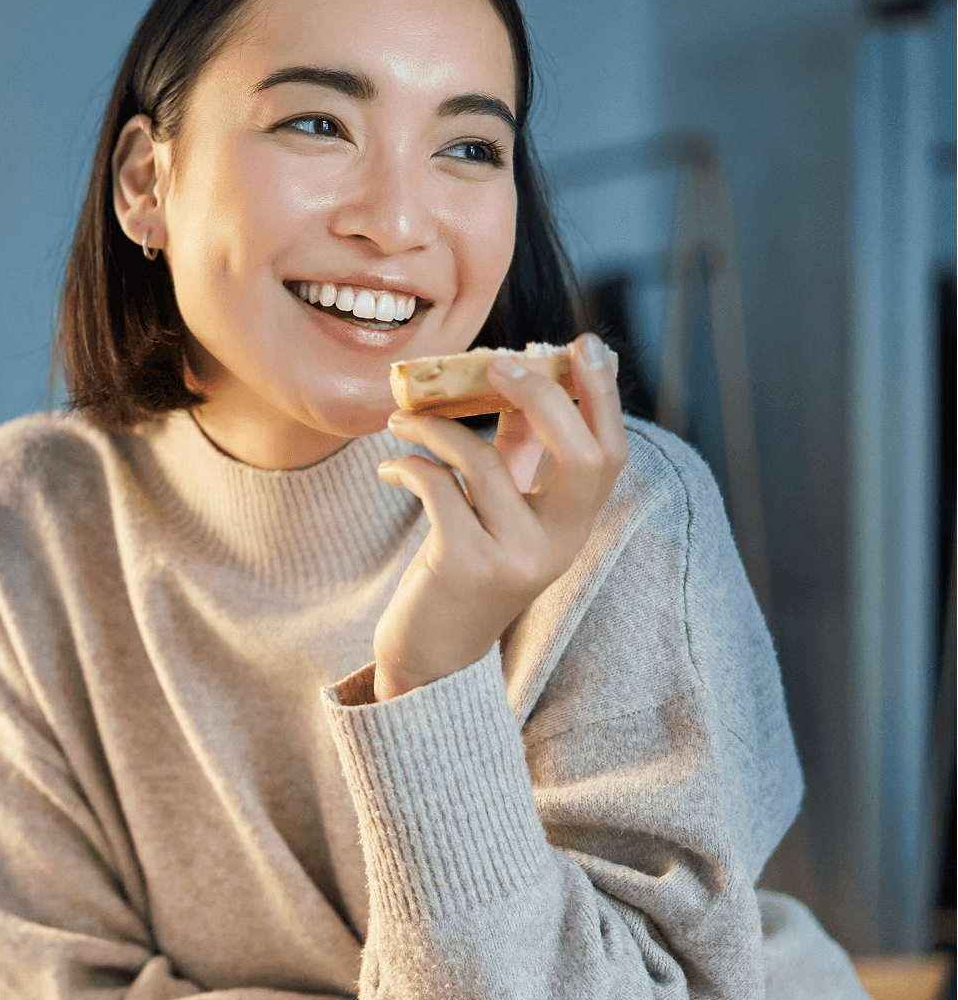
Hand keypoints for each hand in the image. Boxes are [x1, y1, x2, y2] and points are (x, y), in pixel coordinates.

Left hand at [370, 334, 626, 700]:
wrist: (431, 655)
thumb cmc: (464, 568)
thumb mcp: (500, 512)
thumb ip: (517, 453)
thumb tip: (519, 375)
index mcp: (574, 525)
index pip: (608, 452)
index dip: (601, 396)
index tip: (582, 344)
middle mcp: (558, 544)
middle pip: (578, 454)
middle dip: (538, 395)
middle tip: (492, 359)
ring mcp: (515, 557)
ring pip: (481, 462)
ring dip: (432, 426)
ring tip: (400, 419)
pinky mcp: (465, 565)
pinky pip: (437, 487)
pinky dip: (407, 464)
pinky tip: (390, 468)